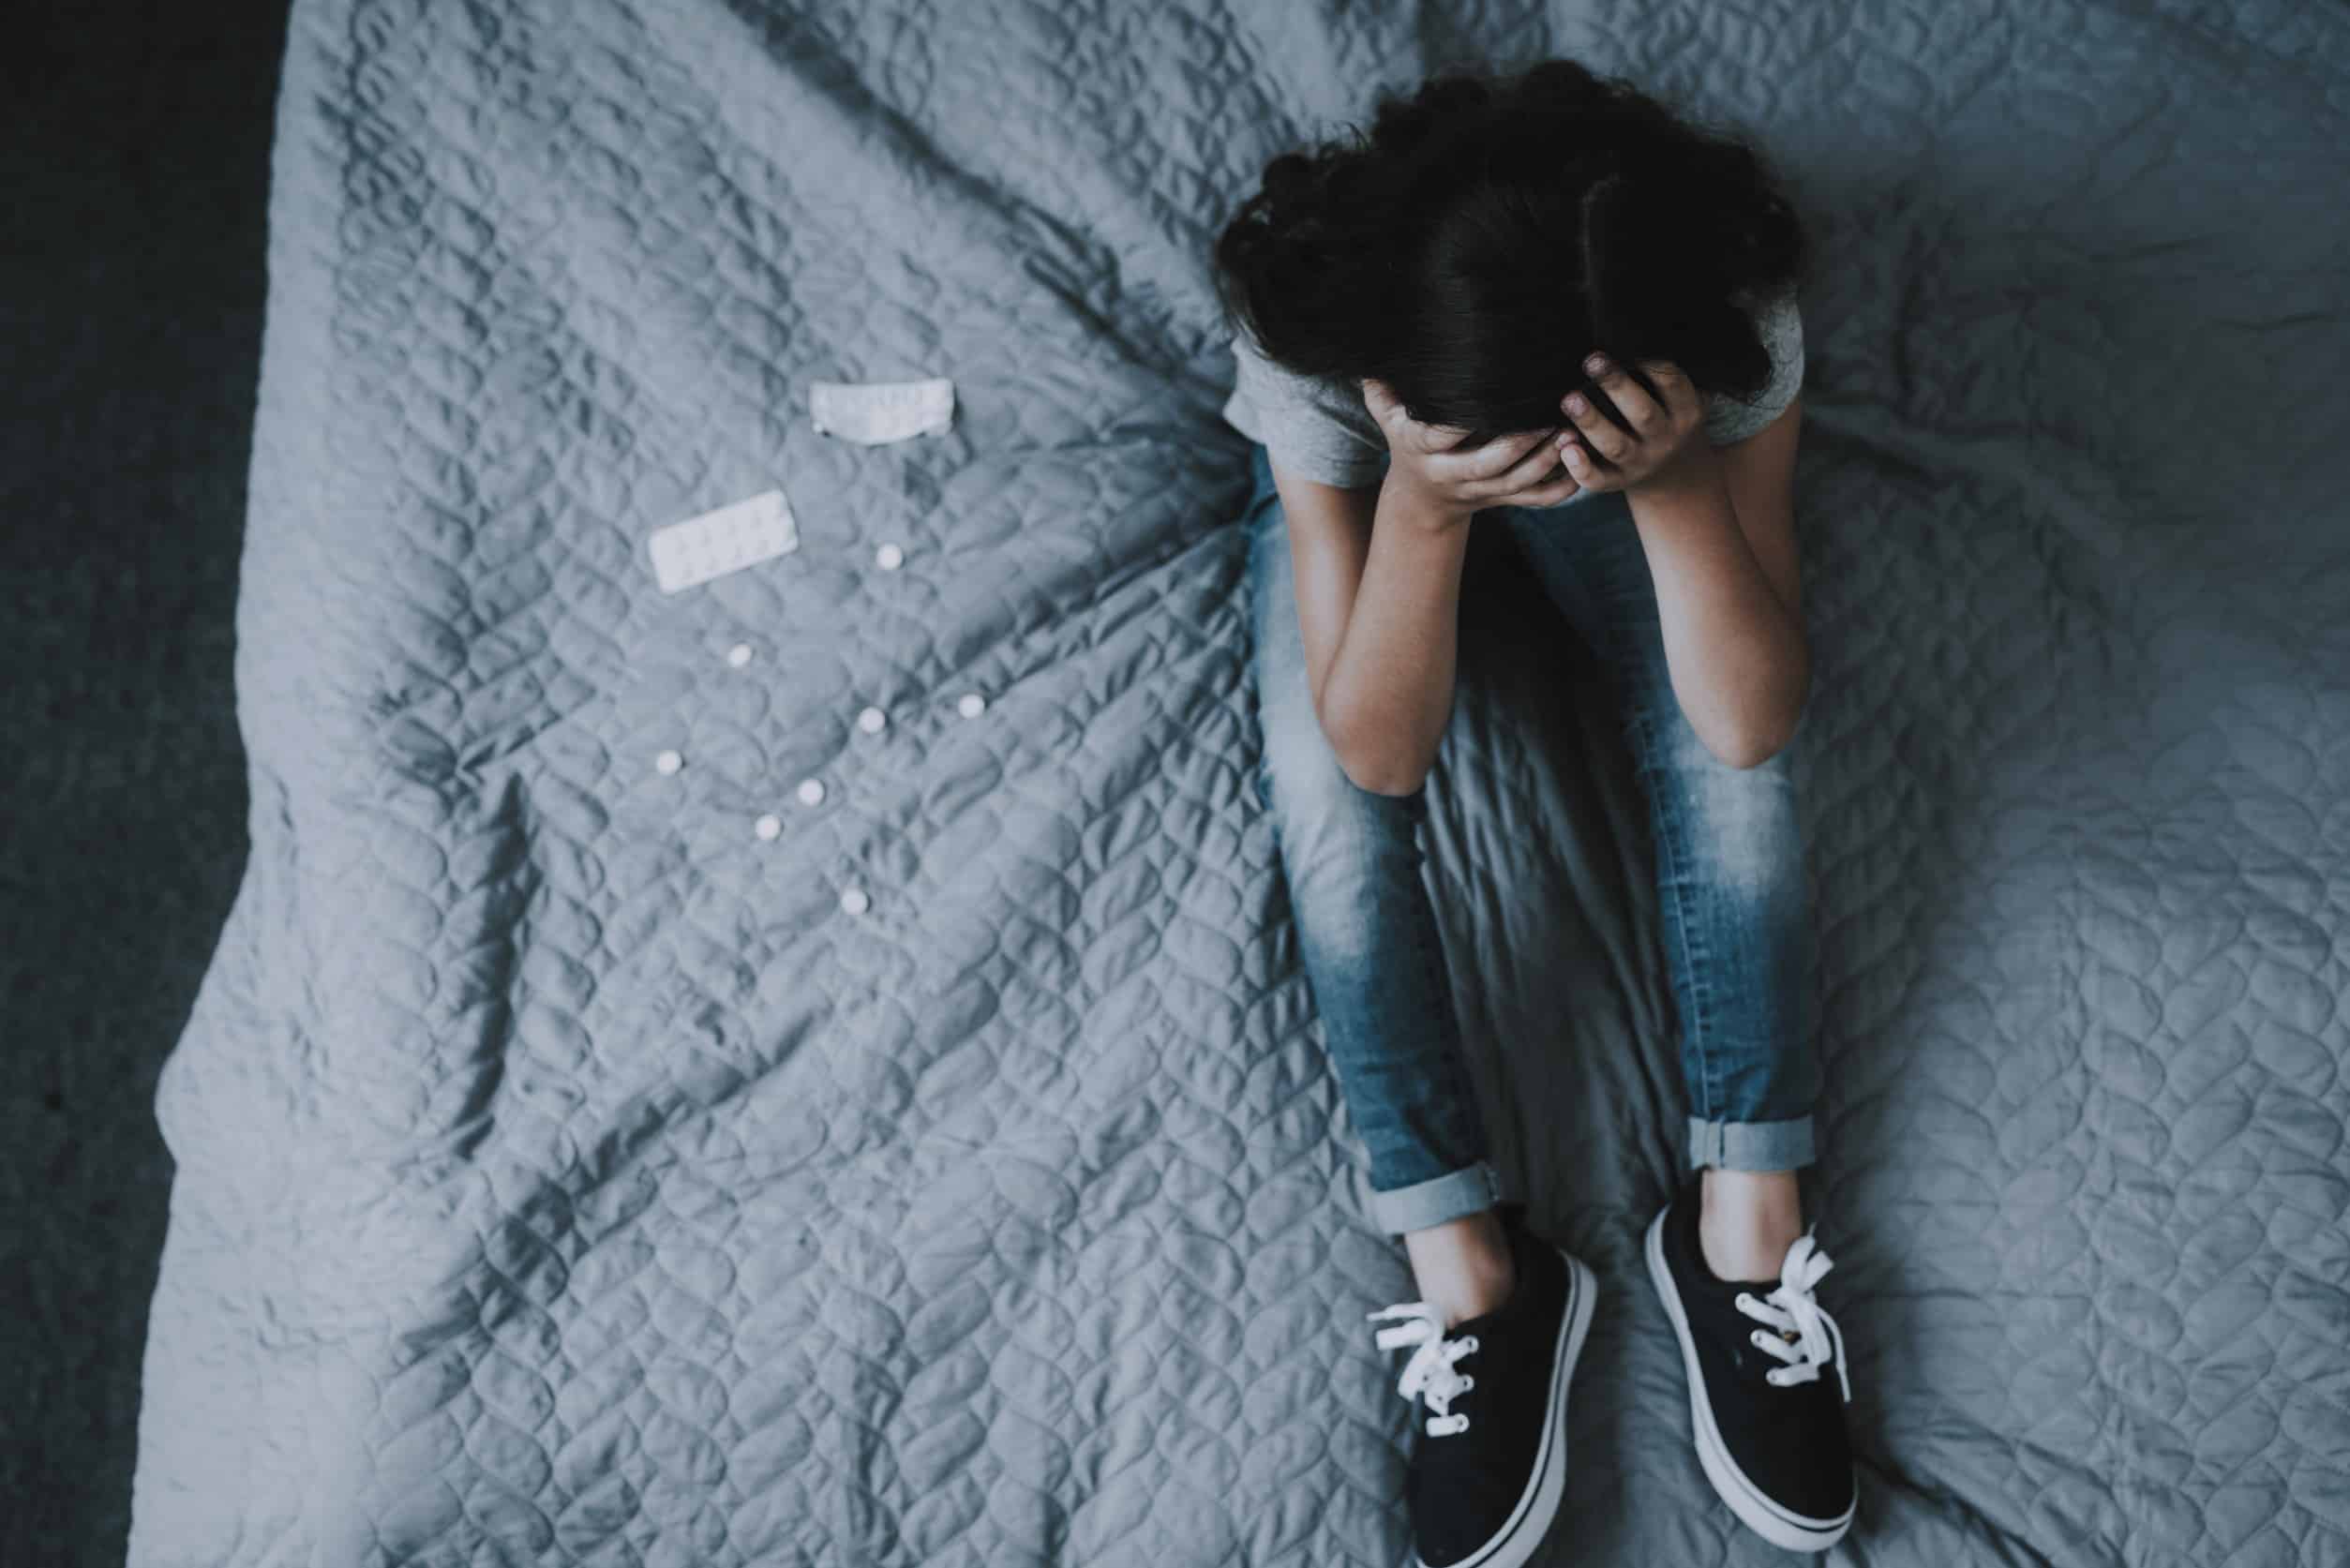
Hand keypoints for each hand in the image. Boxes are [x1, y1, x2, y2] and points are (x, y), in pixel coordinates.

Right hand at [1363, 379, 1584, 525]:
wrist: (1421, 501)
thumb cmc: (1407, 442)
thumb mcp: (1388, 416)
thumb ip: (1380, 389)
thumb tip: (1368, 354)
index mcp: (1423, 450)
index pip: (1441, 437)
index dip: (1461, 424)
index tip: (1488, 400)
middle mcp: (1451, 474)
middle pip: (1488, 465)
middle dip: (1520, 444)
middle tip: (1549, 418)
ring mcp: (1480, 491)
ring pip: (1516, 483)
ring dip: (1546, 462)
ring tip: (1570, 433)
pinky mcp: (1503, 500)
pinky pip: (1534, 500)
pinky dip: (1559, 489)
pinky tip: (1580, 466)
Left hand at [1555, 355, 1710, 494]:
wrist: (1674, 474)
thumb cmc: (1667, 417)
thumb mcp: (1679, 398)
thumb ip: (1664, 375)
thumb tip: (1638, 331)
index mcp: (1684, 411)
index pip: (1672, 383)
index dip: (1651, 364)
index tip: (1626, 344)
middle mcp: (1664, 438)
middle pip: (1642, 413)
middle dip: (1617, 386)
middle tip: (1591, 361)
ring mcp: (1640, 463)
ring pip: (1616, 445)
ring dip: (1592, 422)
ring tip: (1569, 400)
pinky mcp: (1616, 482)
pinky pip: (1598, 480)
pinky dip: (1580, 468)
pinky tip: (1564, 447)